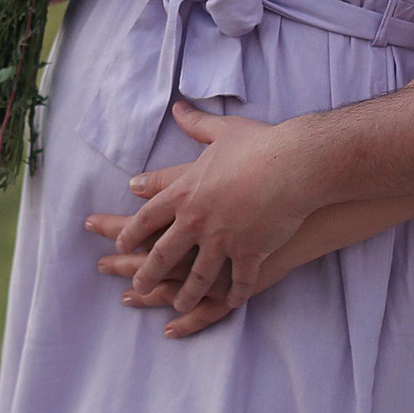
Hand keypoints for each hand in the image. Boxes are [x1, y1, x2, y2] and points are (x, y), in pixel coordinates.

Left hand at [108, 104, 320, 314]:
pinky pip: (237, 283)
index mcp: (185, 192)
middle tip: (137, 287)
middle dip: (146, 273)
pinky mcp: (249, 254)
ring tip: (176, 304)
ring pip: (196, 276)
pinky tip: (231, 303)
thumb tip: (179, 109)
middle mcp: (196, 220)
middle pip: (162, 254)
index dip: (129, 233)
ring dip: (184, 294)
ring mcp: (222, 240)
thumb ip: (196, 125)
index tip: (119, 246)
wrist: (294, 164)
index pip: (147, 218)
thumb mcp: (222, 131)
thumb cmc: (259, 144)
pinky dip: (233, 295)